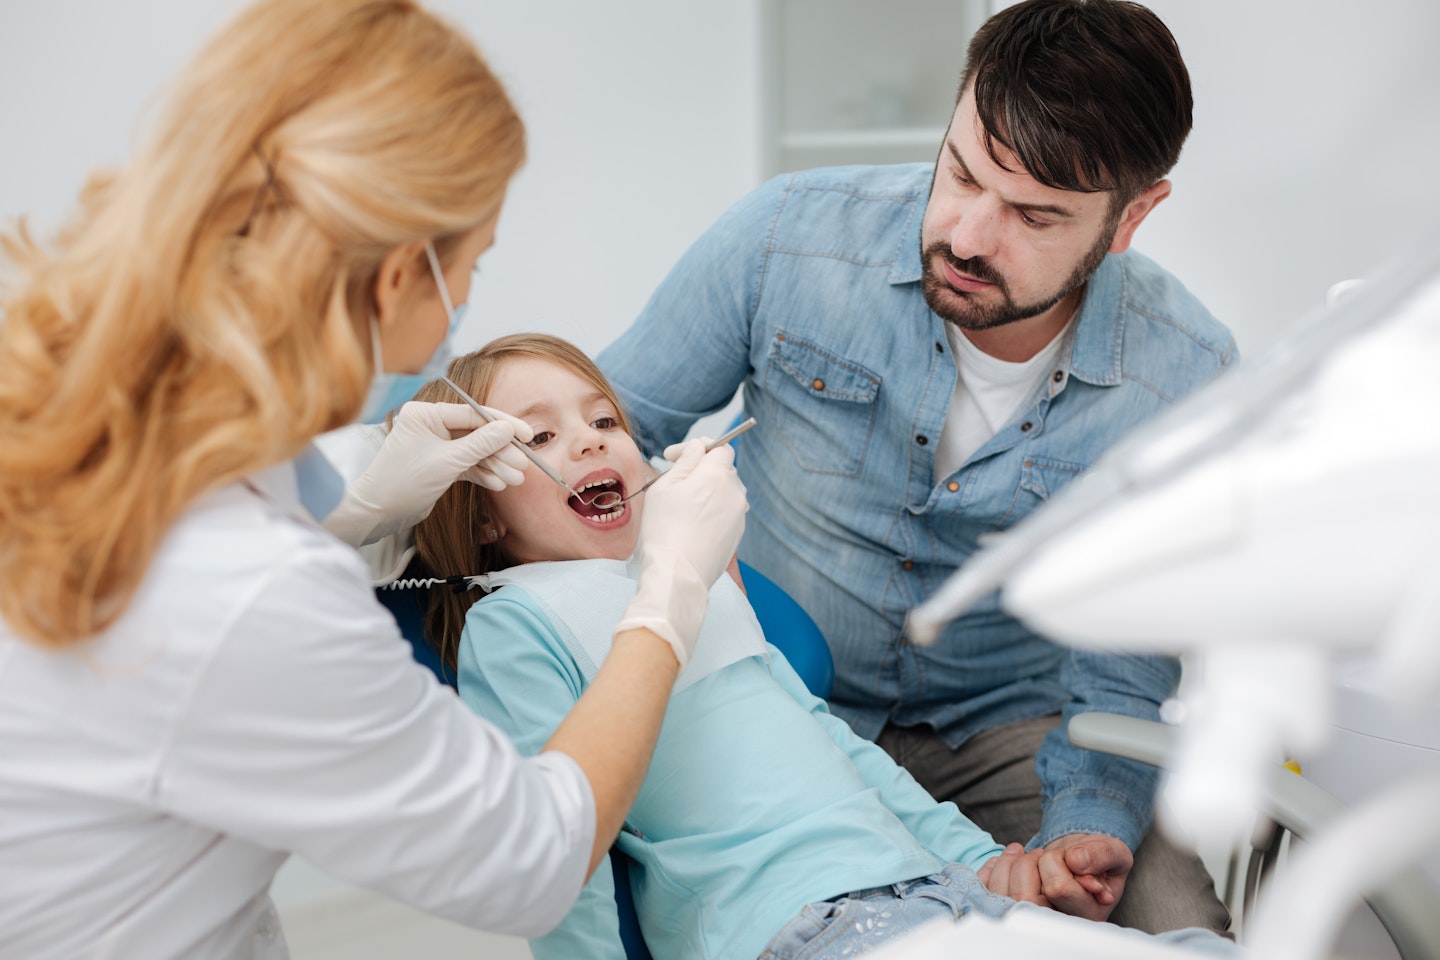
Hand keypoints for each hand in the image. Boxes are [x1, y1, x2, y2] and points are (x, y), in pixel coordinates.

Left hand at [322, 401, 532, 546]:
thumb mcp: (447, 462)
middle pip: (477, 433)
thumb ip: (480, 444)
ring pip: (475, 451)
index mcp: (426, 414)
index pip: (473, 413)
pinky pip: (467, 465)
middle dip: (501, 451)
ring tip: (515, 480)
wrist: (379, 514)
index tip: (526, 435)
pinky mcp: (440, 465)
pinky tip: (498, 484)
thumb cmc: (403, 482)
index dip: (502, 425)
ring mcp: (436, 445)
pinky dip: (483, 474)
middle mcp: (431, 426)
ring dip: (495, 465)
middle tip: (523, 465)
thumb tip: (507, 429)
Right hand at [615, 438, 747, 665]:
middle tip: (674, 480)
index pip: (719, 447)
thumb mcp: (665, 486)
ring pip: (726, 491)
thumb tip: (698, 448)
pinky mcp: (737, 534)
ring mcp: (739, 515)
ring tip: (683, 503)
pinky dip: (712, 510)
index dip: (696, 448)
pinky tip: (692, 523)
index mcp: (717, 475)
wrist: (677, 574)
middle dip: (701, 469)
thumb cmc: (665, 529)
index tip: (672, 457)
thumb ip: (686, 461)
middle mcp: (735, 492)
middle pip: (723, 469)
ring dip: (708, 490)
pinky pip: (726, 512)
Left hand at [979, 834, 1131, 920]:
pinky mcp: (1006, 912)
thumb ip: (1101, 854)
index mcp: (1086, 916)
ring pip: (1001, 893)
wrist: (1078, 861)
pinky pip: (985, 891)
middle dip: (1028, 862)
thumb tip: (1077, 860)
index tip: (1066, 856)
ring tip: (1025, 854)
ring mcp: (1028, 922)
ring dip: (1009, 862)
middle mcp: (1055, 925)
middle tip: (1042, 853)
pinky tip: (1007, 861)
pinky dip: (992, 868)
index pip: (1057, 888)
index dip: (1056, 861)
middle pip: (1024, 896)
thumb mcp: (1112, 851)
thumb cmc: (1096, 859)